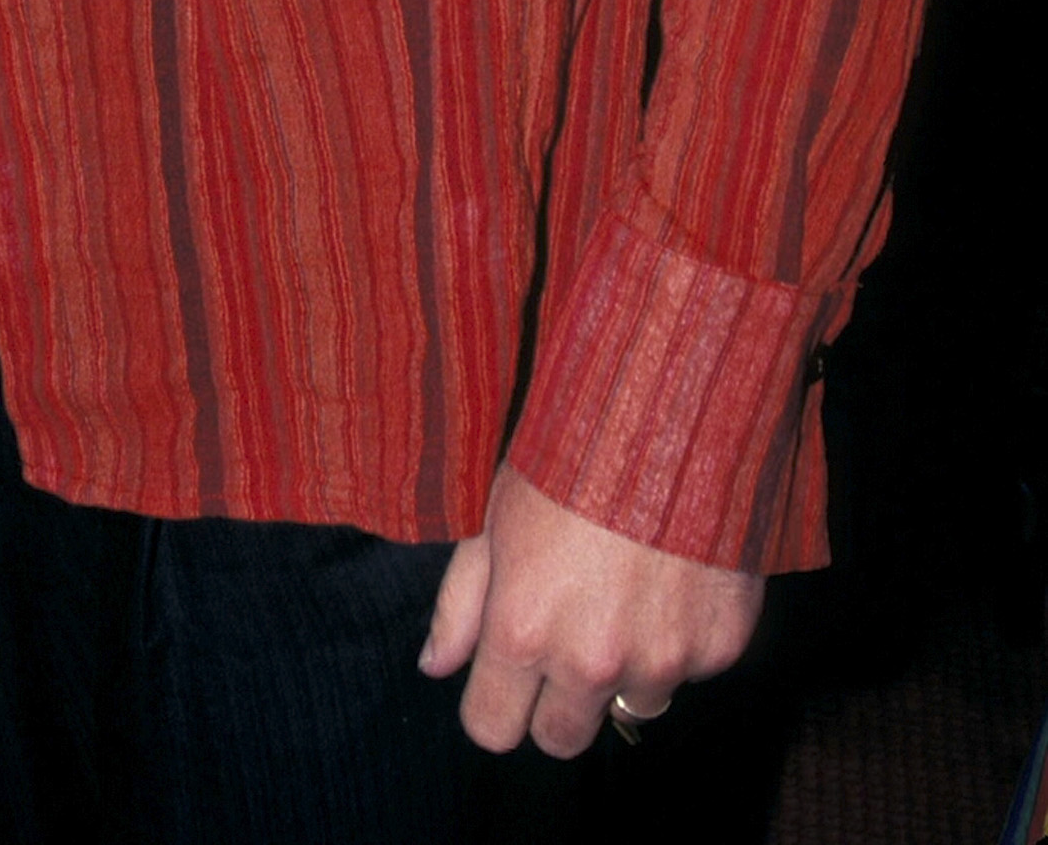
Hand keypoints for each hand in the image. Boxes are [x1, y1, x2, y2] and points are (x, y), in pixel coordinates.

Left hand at [418, 464, 762, 756]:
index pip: (492, 729)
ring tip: (626, 591)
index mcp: (523, 632)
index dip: (494, 703)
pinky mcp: (719, 649)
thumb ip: (461, 601)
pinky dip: (680, 638)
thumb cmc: (567, 458)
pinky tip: (672, 574)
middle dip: (556, 701)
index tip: (504, 675)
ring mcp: (661, 662)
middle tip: (566, 636)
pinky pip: (690, 670)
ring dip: (625, 670)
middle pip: (562, 739)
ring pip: (632, 706)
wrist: (670, 415)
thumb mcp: (493, 516)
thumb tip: (435, 666)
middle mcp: (591, 663)